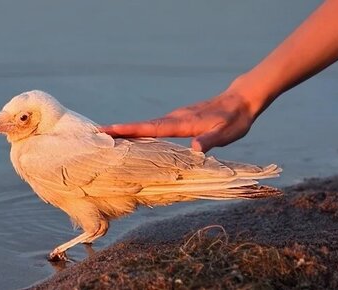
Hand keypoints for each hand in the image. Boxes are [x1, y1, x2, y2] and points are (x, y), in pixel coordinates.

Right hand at [100, 92, 255, 152]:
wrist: (241, 100)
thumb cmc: (235, 119)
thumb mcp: (226, 133)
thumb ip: (210, 140)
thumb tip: (195, 151)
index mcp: (181, 123)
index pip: (149, 128)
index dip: (128, 130)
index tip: (106, 130)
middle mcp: (174, 118)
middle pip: (141, 126)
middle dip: (119, 130)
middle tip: (96, 134)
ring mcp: (175, 118)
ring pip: (146, 126)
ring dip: (127, 131)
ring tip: (108, 138)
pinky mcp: (179, 119)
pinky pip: (154, 126)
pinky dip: (141, 131)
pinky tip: (136, 138)